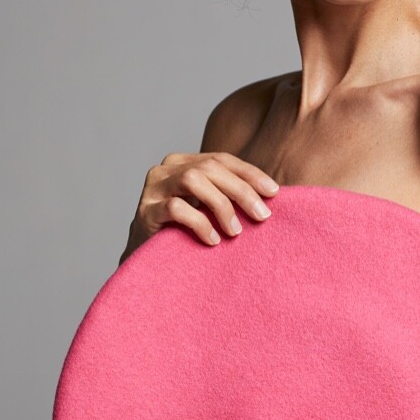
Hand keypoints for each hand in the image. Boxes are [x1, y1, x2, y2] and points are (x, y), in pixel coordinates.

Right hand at [119, 151, 279, 264]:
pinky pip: (176, 208)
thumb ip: (229, 194)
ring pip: (193, 180)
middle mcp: (166, 169)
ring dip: (221, 205)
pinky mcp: (145, 211)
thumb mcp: (208, 208)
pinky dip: (200, 223)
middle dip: (241, 190)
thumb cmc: (185, 232)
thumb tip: (272, 195)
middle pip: (210, 167)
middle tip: (262, 216)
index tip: (274, 192)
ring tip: (235, 232)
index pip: (222, 159)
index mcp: (184, 162)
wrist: (148, 260)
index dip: (250, 174)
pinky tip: (212, 240)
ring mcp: (152, 188)